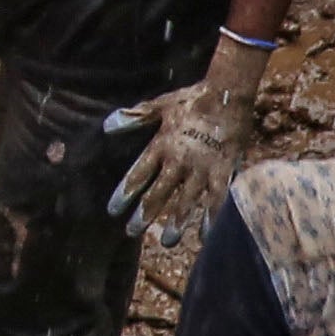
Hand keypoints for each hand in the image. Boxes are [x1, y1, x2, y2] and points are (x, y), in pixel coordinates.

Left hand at [105, 72, 260, 229]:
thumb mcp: (159, 105)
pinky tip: (206, 235)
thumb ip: (135, 117)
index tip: (114, 211)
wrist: (227, 94)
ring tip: (168, 242)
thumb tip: (107, 126)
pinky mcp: (224, 170)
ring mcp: (202, 168)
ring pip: (186, 201)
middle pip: (158, 193)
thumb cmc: (191, 99)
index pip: (138, 175)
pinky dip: (212, 218)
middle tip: (132, 232)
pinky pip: (218, 200)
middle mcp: (179, 160)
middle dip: (145, 214)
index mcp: (161, 145)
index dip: (125, 194)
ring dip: (177, 222)